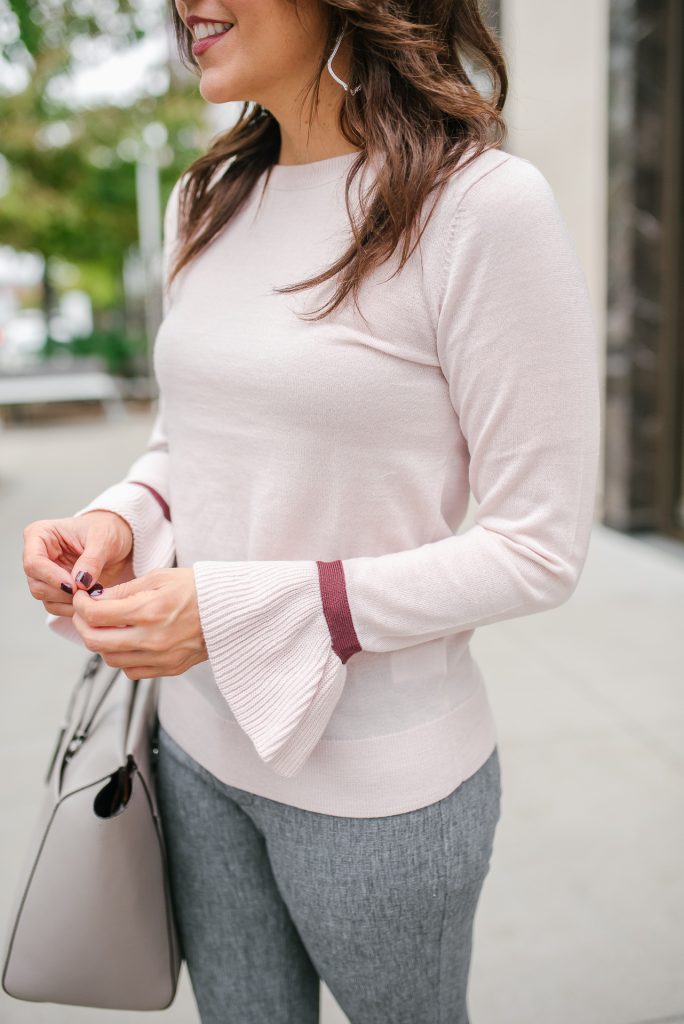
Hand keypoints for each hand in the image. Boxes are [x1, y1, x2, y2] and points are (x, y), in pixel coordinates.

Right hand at [23, 511, 134, 617]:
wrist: (118, 541)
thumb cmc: (107, 530)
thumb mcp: (104, 539)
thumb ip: (92, 560)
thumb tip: (80, 582)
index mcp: (40, 534)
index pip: (33, 562)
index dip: (51, 577)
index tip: (75, 586)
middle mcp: (37, 555)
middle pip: (36, 584)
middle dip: (62, 592)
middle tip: (88, 592)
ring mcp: (44, 574)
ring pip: (44, 597)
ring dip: (68, 601)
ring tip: (93, 593)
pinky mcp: (54, 589)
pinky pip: (55, 606)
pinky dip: (72, 607)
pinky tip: (90, 600)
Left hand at [71, 568, 208, 679]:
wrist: (231, 611)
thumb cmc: (198, 589)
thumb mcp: (160, 578)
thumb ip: (124, 590)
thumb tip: (95, 598)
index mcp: (149, 610)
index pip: (95, 615)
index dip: (81, 605)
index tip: (82, 598)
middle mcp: (152, 638)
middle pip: (95, 641)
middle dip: (82, 625)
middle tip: (85, 614)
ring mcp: (161, 657)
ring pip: (110, 660)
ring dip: (101, 643)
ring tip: (108, 627)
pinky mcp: (169, 669)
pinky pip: (131, 672)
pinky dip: (122, 658)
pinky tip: (129, 642)